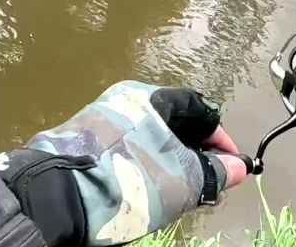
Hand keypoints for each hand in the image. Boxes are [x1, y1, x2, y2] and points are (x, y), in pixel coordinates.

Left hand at [0, 81, 249, 246]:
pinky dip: (145, 169)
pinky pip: (126, 152)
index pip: (199, 108)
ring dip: (172, 164)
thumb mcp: (182, 182)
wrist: (57, 199)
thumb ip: (215, 173)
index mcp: (149, 97)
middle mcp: (123, 101)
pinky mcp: (82, 145)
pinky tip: (148, 193)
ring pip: (149, 140)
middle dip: (196, 154)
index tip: (233, 167)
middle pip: (173, 123)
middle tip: (208, 184)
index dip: (221, 139)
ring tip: (180, 194)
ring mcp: (100, 122)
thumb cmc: (129, 181)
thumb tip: (238, 168)